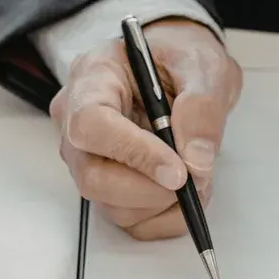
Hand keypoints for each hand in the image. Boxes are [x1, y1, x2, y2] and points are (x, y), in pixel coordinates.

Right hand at [50, 19, 241, 238]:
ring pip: (110, 204)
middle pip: (92, 176)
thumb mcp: (202, 64)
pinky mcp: (107, 185)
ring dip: (161, 204)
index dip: (133, 153)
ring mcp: (87, 158)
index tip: (178, 171)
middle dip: (148, 189)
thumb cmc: (180, 58)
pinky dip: (163, 217)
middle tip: (192, 180)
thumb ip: (201, 105)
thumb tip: (196, 161)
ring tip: (197, 178)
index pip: (92, 124)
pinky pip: (129, 220)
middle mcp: (76, 121)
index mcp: (92, 77)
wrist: (178, 68)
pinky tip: (184, 194)